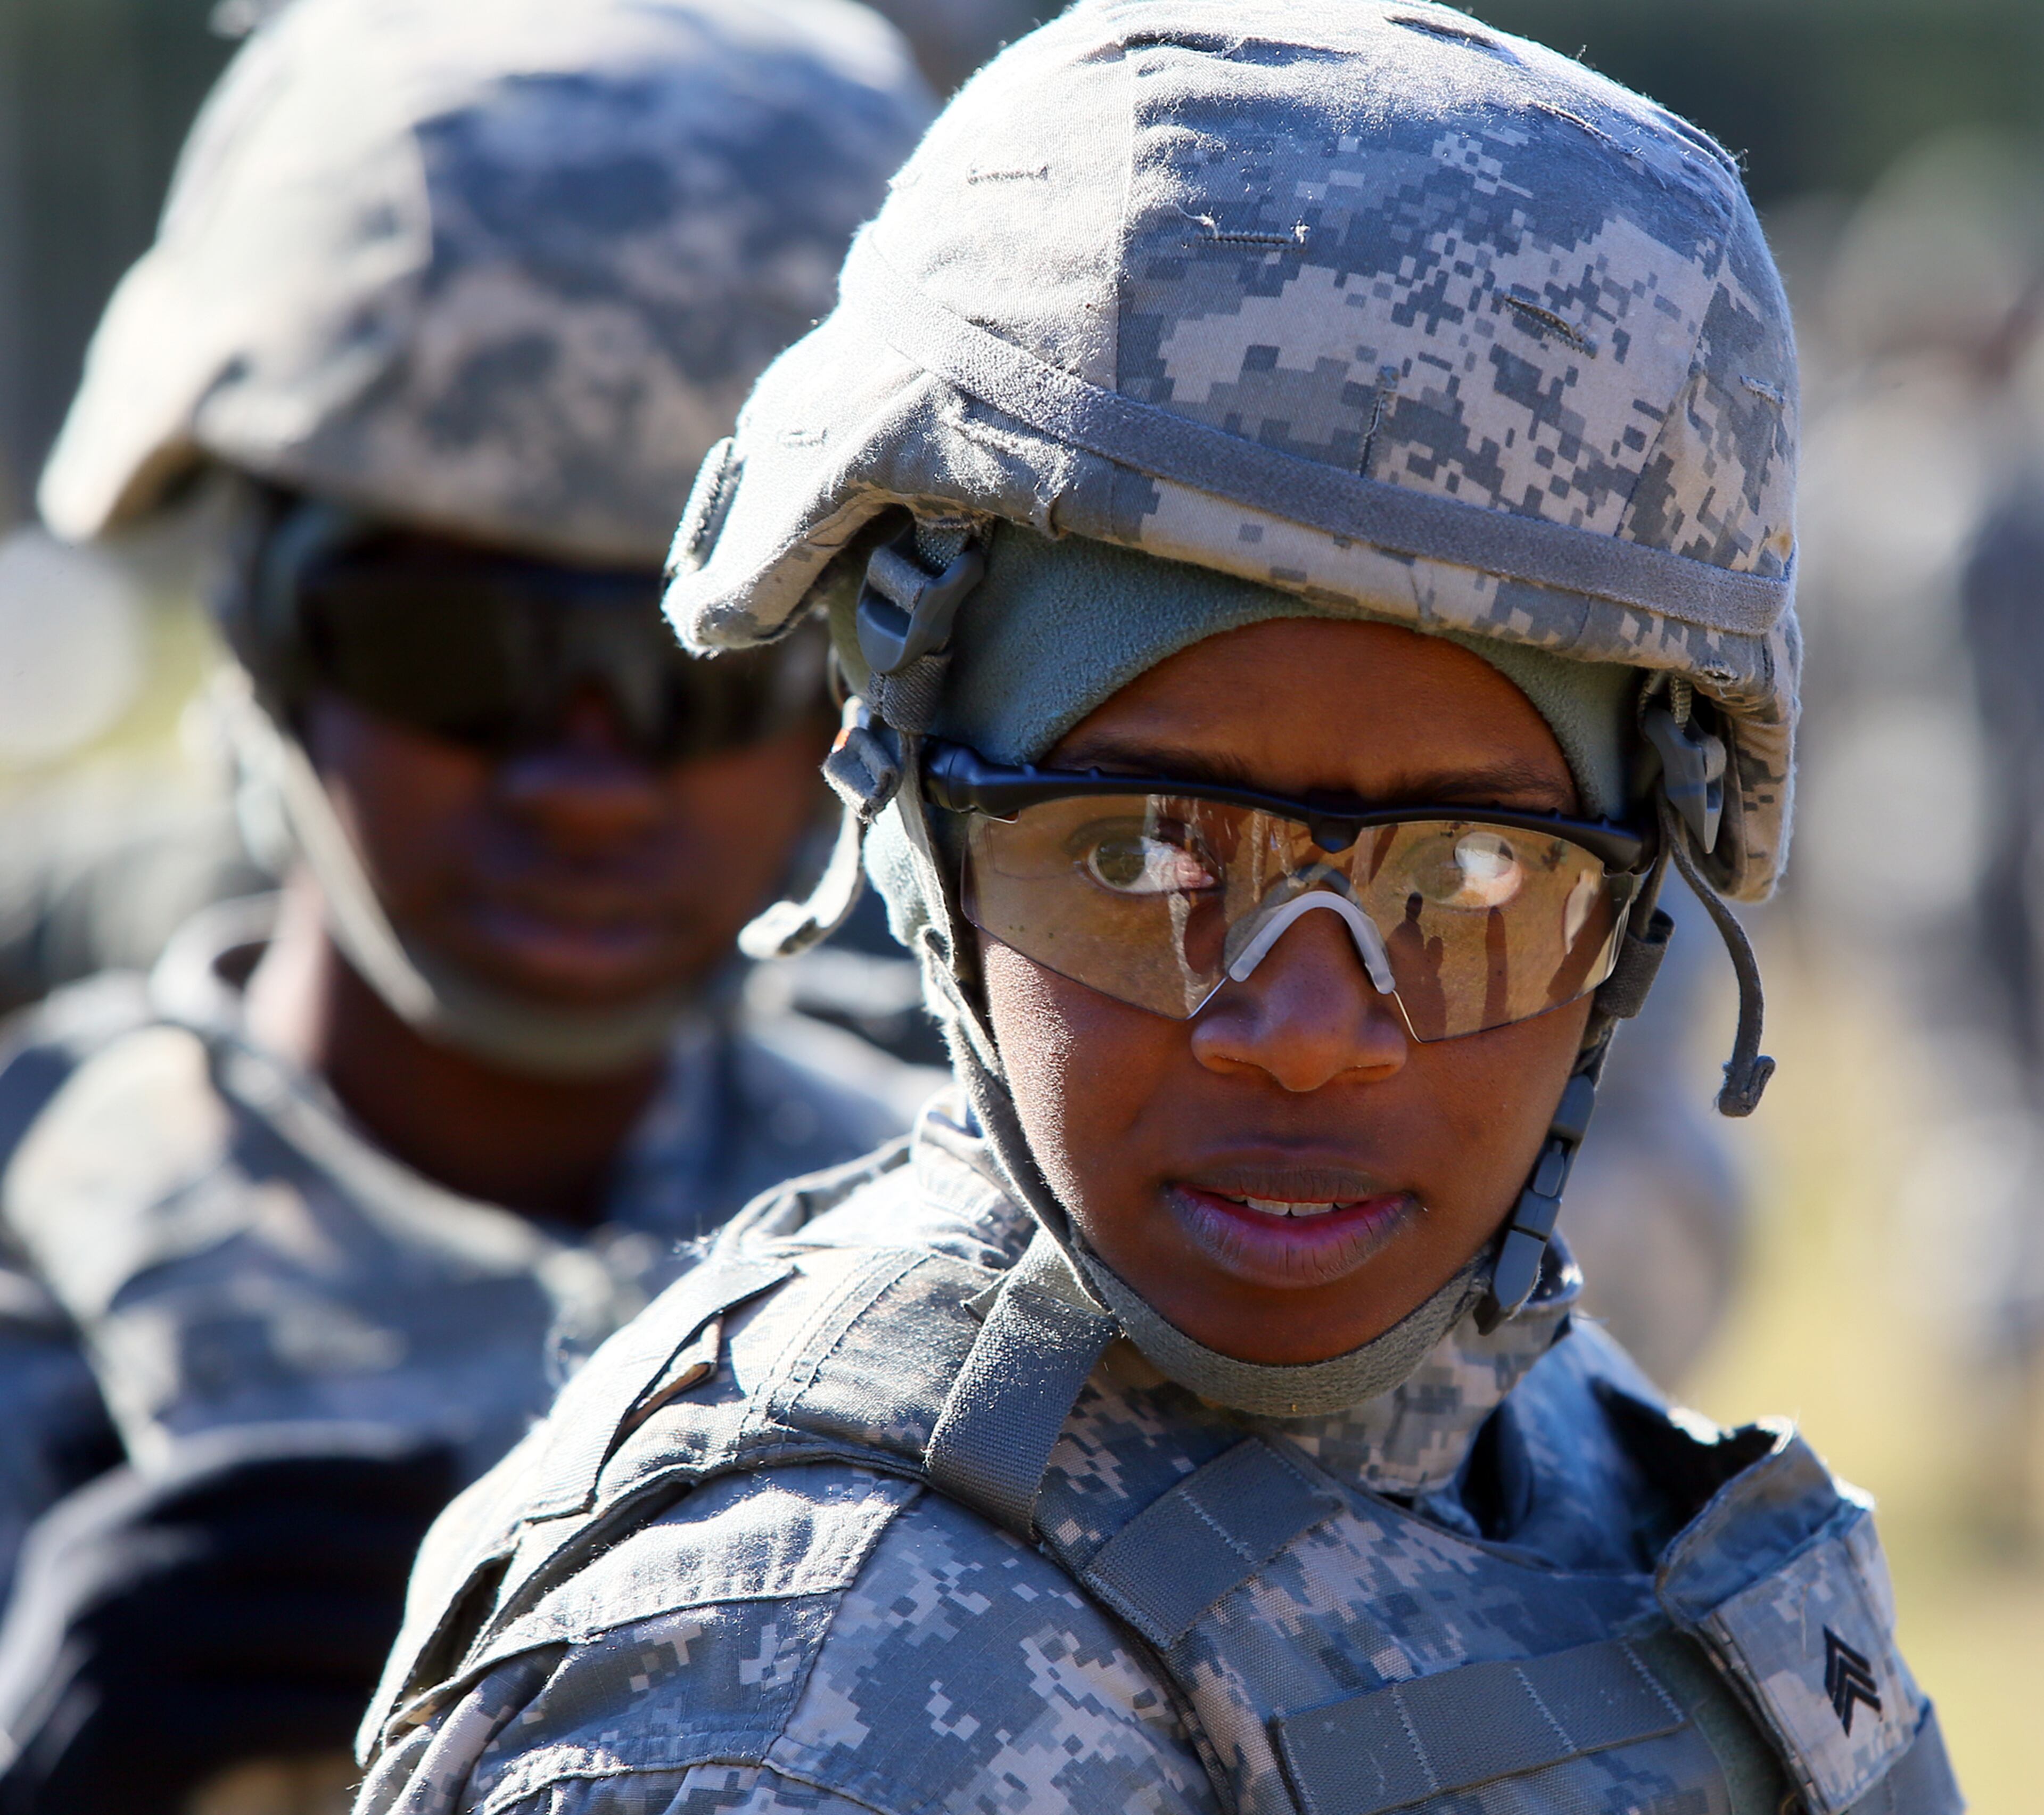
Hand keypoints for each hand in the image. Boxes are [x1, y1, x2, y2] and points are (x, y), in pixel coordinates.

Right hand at [0, 1422, 457, 1814]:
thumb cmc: (134, 1711)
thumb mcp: (183, 1603)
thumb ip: (274, 1540)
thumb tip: (444, 1450)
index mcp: (116, 1521)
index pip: (261, 1468)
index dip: (362, 1464)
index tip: (449, 1466)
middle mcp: (106, 1569)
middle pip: (296, 1539)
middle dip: (399, 1552)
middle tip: (474, 1570)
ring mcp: (111, 1649)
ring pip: (304, 1625)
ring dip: (395, 1639)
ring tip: (460, 1645)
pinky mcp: (130, 1738)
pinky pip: (280, 1713)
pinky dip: (352, 1717)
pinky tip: (399, 1723)